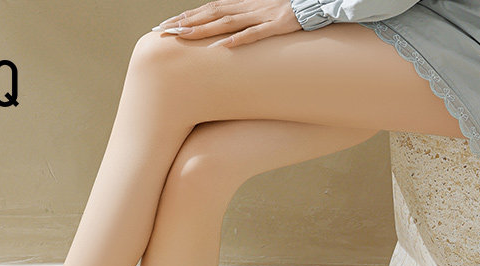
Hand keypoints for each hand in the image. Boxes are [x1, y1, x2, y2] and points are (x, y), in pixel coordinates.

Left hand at [153, 0, 302, 46]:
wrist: (314, 4)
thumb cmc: (286, 11)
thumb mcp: (259, 13)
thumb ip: (240, 20)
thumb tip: (222, 34)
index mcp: (242, 3)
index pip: (209, 9)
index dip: (188, 16)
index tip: (168, 24)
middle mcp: (248, 7)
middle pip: (211, 13)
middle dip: (187, 22)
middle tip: (165, 30)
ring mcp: (261, 15)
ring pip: (227, 22)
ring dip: (204, 29)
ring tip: (184, 36)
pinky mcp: (276, 25)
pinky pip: (255, 33)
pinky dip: (239, 39)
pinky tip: (223, 46)